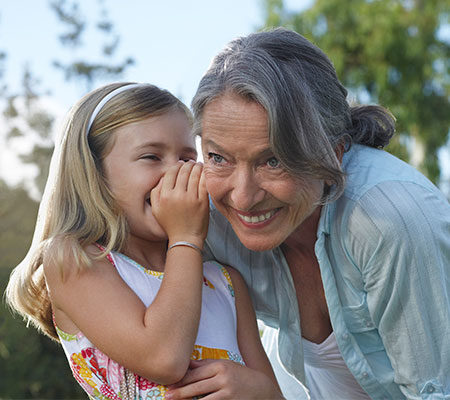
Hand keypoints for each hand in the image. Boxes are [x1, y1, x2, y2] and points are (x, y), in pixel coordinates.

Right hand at [151, 161, 208, 245]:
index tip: (180, 164)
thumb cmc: (170, 224)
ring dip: (197, 167)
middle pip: (183, 172)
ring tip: (198, 165)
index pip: (170, 173)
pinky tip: (204, 172)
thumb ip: (156, 192)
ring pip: (194, 175)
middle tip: (191, 163)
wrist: (185, 239)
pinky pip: (203, 183)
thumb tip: (164, 177)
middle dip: (187, 164)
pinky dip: (204, 175)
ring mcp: (191, 198)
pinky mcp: (202, 202)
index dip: (176, 166)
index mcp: (164, 196)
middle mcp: (177, 196)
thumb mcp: (156, 209)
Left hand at [165, 359, 284, 399]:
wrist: (262, 389)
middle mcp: (223, 378)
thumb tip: (186, 364)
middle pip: (197, 386)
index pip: (196, 373)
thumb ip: (206, 365)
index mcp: (220, 366)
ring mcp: (228, 392)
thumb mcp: (225, 365)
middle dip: (180, 392)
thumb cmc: (240, 376)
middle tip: (167, 396)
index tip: (169, 384)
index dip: (181, 380)